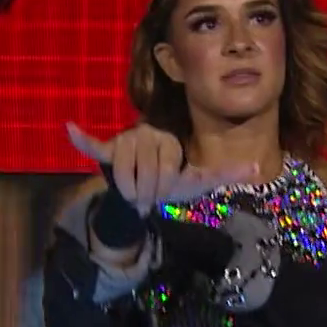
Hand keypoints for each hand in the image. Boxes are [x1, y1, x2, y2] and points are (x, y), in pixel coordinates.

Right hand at [67, 122, 258, 207]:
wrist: (148, 186)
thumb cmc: (176, 181)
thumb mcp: (201, 179)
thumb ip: (227, 173)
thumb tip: (257, 166)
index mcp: (167, 139)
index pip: (166, 169)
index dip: (163, 188)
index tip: (163, 196)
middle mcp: (145, 133)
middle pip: (144, 173)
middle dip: (146, 193)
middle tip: (147, 198)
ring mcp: (125, 141)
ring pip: (121, 172)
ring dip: (126, 189)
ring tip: (132, 193)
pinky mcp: (107, 150)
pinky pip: (94, 146)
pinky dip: (82, 140)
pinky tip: (69, 128)